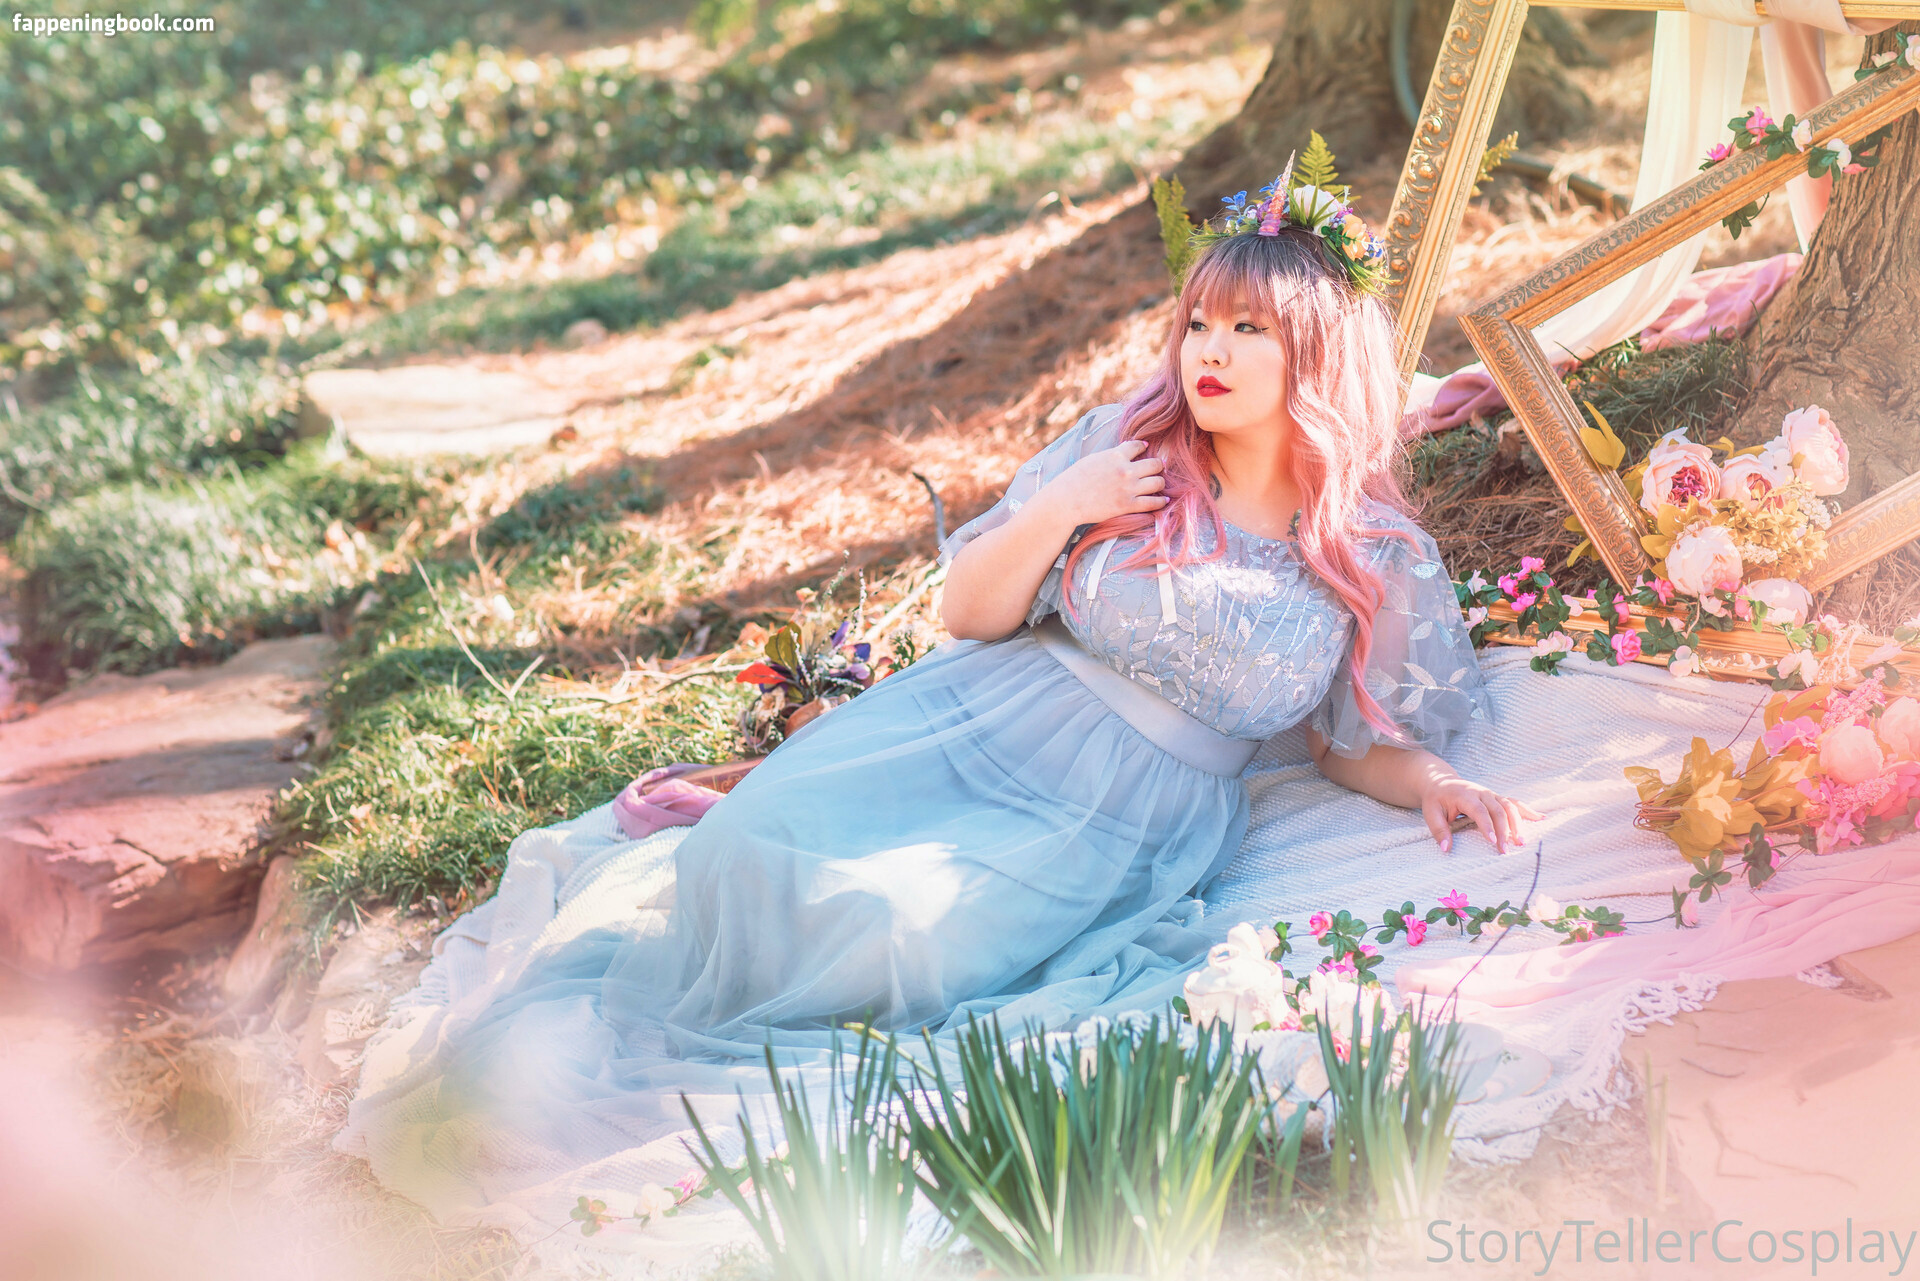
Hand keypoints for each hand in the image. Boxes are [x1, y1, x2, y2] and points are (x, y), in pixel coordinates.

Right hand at [1036, 440, 1167, 526]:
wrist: (1066, 500)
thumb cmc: (1073, 479)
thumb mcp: (1092, 459)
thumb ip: (1110, 455)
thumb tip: (1122, 451)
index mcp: (1115, 455)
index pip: (1138, 446)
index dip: (1143, 446)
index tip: (1146, 448)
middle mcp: (1126, 470)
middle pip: (1154, 464)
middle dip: (1157, 465)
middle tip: (1157, 468)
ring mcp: (1128, 488)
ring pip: (1158, 482)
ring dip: (1160, 482)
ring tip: (1158, 484)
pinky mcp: (1127, 505)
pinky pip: (1152, 503)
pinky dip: (1161, 501)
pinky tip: (1164, 500)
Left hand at [1420, 776, 1540, 853]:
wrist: (1440, 780)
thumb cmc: (1436, 799)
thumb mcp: (1430, 812)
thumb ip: (1439, 830)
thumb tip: (1446, 849)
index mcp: (1465, 794)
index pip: (1479, 810)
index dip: (1487, 825)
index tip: (1492, 841)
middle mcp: (1481, 792)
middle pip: (1498, 809)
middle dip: (1504, 829)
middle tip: (1507, 849)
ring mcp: (1491, 794)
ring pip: (1509, 806)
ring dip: (1518, 823)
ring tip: (1522, 842)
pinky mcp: (1497, 797)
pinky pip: (1514, 803)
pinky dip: (1527, 810)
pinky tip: (1541, 818)